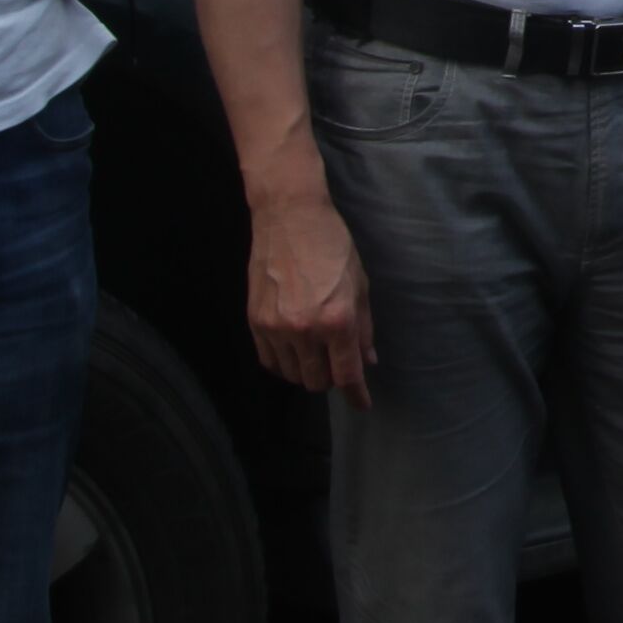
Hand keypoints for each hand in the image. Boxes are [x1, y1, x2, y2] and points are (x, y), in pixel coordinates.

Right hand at [243, 174, 373, 402]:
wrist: (289, 217)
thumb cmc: (332, 245)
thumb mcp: (359, 284)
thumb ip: (364, 328)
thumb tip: (368, 361)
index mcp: (337, 320)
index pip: (347, 375)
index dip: (356, 396)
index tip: (362, 405)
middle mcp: (305, 329)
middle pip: (317, 382)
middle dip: (331, 378)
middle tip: (336, 361)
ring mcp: (276, 327)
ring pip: (292, 375)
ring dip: (306, 371)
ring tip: (314, 351)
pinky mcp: (255, 321)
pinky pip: (269, 361)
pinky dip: (283, 363)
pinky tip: (293, 348)